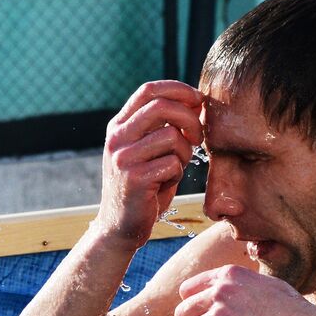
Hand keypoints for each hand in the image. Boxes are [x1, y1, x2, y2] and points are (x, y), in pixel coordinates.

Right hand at [93, 81, 203, 249]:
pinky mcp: (134, 179)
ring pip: (171, 137)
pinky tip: (165, 183)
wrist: (120, 226)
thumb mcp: (147, 150)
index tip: (197, 99)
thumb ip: (164, 127)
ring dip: (184, 153)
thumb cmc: (144, 185)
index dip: (177, 89)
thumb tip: (196, 102)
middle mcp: (117, 138)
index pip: (148, 91)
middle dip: (189, 118)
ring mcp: (123, 158)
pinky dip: (177, 173)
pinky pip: (172, 164)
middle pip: (161, 106)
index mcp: (119, 126)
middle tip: (198, 136)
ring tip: (175, 167)